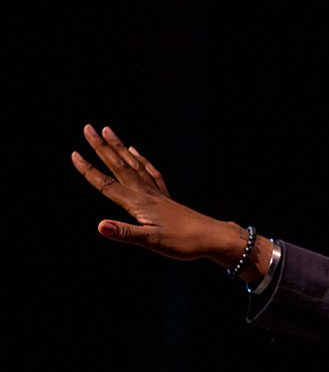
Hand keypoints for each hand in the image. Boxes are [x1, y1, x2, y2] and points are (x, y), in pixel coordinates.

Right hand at [72, 124, 245, 263]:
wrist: (212, 237)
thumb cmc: (183, 243)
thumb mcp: (151, 242)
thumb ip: (124, 233)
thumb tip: (99, 225)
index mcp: (139, 203)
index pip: (107, 184)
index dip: (89, 170)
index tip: (74, 153)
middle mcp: (146, 193)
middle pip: (119, 166)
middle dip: (102, 147)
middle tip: (88, 128)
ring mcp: (157, 193)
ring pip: (134, 164)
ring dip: (119, 147)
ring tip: (109, 131)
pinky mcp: (166, 197)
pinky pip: (151, 172)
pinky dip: (141, 160)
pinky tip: (136, 152)